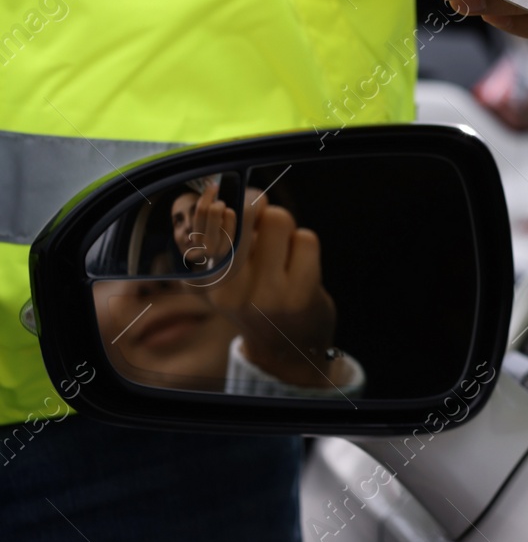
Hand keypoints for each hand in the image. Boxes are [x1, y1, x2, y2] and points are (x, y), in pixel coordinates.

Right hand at [206, 188, 341, 387]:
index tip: (214, 192)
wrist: (288, 349)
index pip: (206, 233)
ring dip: (286, 230)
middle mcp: (232, 292)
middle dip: (258, 207)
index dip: (210, 209)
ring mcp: (267, 294)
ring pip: (279, 219)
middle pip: (246, 215)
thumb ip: (231, 240)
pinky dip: (304, 245)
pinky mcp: (300, 294)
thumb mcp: (232, 277)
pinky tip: (300, 267)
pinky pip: (305, 238)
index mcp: (210, 285)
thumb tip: (252, 197)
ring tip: (283, 253)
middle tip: (262, 212)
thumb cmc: (261, 299)